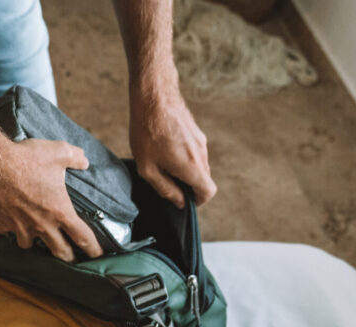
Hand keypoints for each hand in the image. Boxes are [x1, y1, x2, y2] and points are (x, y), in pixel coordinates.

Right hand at [0, 138, 102, 262]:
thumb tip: (84, 161)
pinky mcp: (1, 224)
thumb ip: (75, 157)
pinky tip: (10, 222)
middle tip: (71, 259)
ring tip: (37, 238)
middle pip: (59, 251)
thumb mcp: (58, 152)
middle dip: (68, 257)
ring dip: (35, 243)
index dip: (93, 249)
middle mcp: (42, 225)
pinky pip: (8, 231)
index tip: (98, 256)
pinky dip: (10, 229)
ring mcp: (20, 227)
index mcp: (60, 211)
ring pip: (30, 245)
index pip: (82, 237)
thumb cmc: (26, 159)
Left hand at [130, 88, 216, 208]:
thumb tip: (179, 202)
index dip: (198, 201)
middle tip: (166, 181)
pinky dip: (184, 157)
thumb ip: (165, 189)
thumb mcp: (147, 168)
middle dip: (188, 186)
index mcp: (191, 166)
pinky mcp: (196, 132)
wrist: (154, 96)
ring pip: (199, 165)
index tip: (183, 200)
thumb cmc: (147, 131)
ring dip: (185, 170)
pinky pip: (194, 152)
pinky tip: (164, 149)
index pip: (209, 192)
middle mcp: (201, 154)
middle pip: (203, 179)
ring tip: (162, 162)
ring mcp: (201, 141)